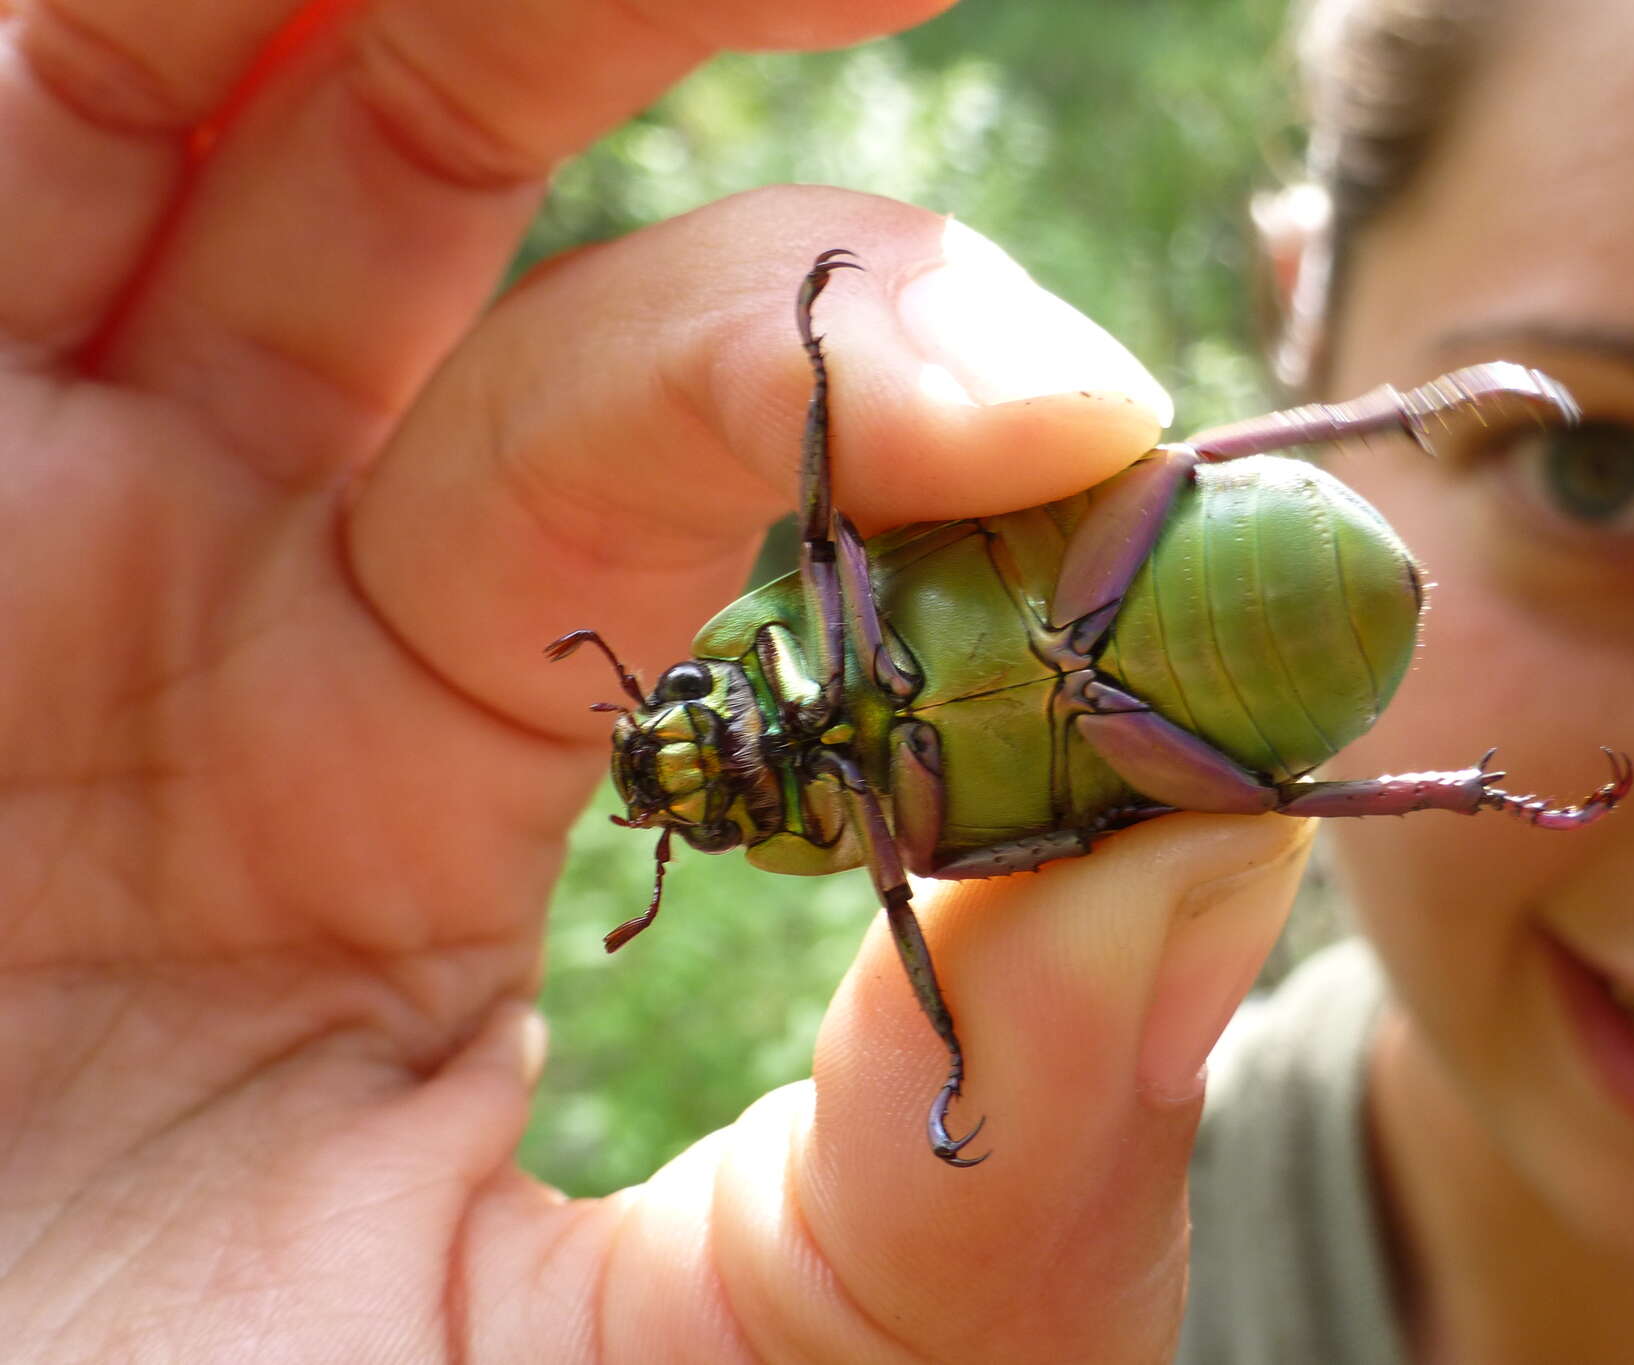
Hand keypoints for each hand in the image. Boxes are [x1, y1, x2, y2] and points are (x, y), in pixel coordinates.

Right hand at [1, 4, 1309, 1359]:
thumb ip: (996, 1169)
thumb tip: (1239, 870)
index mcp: (440, 729)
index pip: (700, 432)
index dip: (890, 375)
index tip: (1091, 415)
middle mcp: (229, 563)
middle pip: (436, 149)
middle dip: (643, 13)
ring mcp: (25, 508)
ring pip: (197, 90)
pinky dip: (119, 44)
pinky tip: (218, 1)